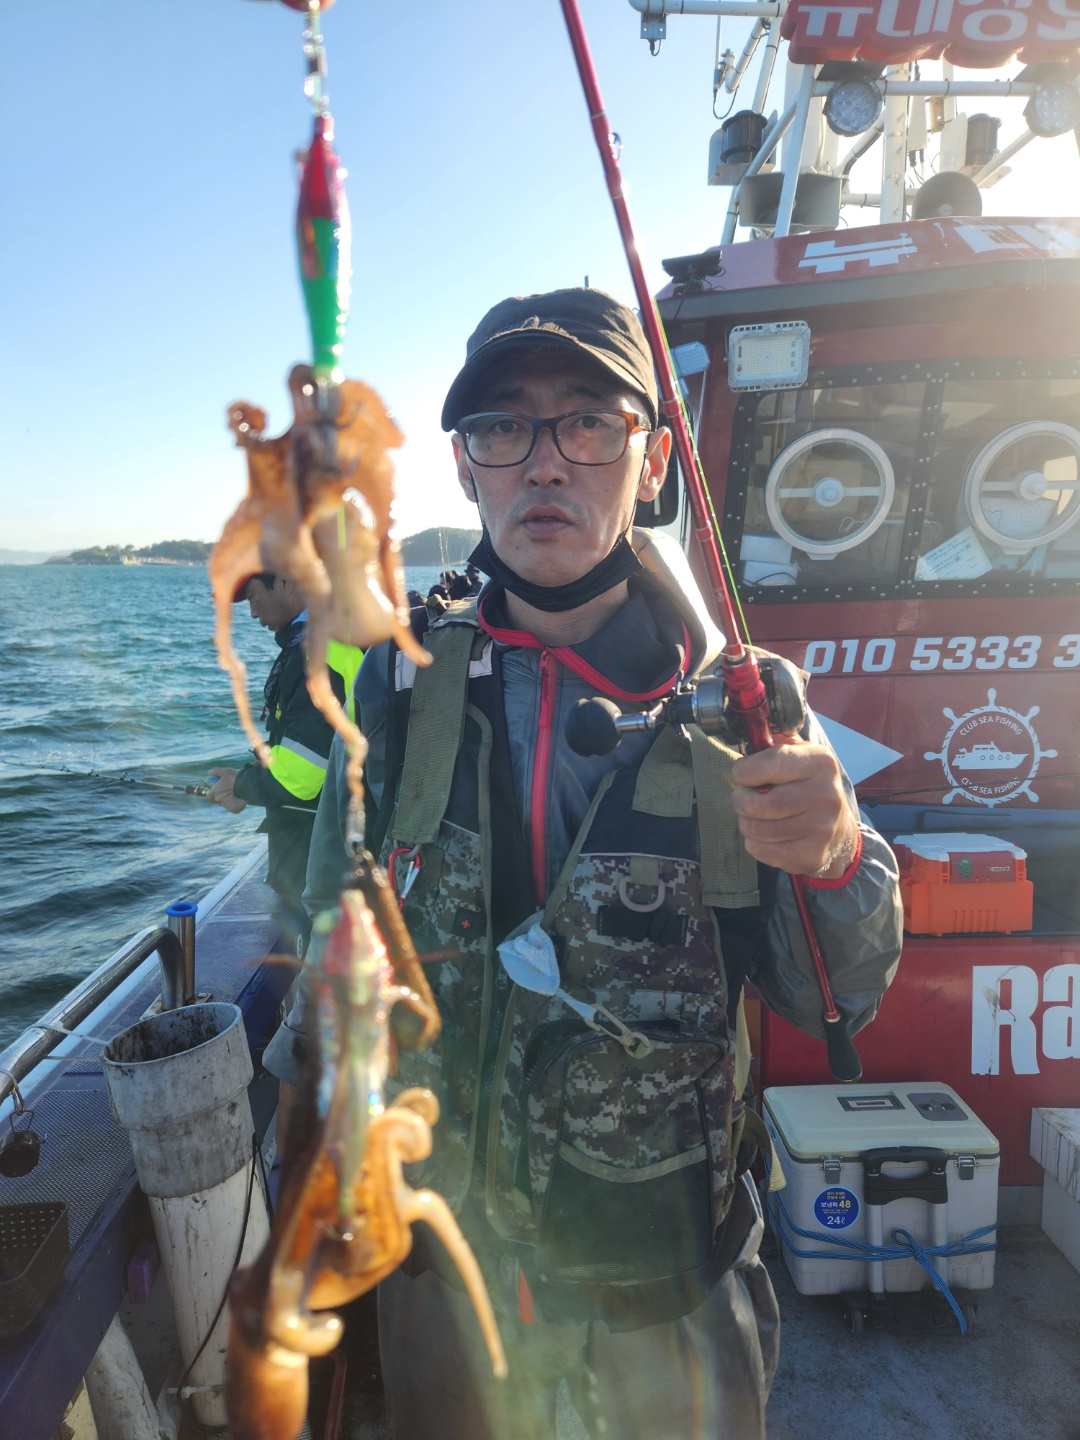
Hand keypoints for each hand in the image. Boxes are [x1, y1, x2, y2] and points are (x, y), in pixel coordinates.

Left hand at [207, 767, 247, 813]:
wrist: (248, 784)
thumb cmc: (235, 777)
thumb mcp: (225, 771)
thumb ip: (215, 771)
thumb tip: (209, 772)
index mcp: (215, 792)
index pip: (208, 797)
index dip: (212, 795)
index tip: (216, 792)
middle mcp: (219, 800)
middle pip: (217, 801)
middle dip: (221, 797)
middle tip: (228, 792)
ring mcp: (226, 806)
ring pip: (226, 804)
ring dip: (229, 801)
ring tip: (236, 794)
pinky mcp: (234, 810)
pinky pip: (233, 809)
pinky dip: (235, 805)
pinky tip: (240, 799)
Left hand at [730, 735, 857, 878]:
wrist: (839, 831)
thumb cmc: (809, 787)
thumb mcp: (801, 756)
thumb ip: (775, 746)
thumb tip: (749, 744)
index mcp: (820, 763)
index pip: (770, 764)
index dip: (744, 770)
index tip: (741, 774)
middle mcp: (824, 794)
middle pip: (755, 803)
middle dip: (740, 799)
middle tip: (746, 797)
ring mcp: (820, 828)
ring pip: (754, 828)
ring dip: (746, 822)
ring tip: (757, 816)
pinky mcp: (812, 854)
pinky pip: (761, 850)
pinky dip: (754, 843)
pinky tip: (766, 835)